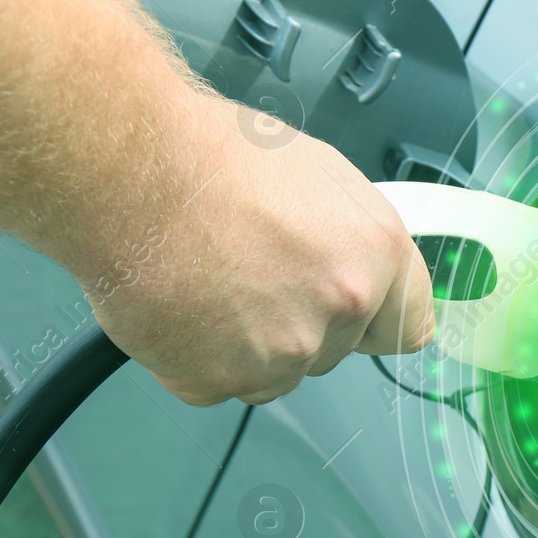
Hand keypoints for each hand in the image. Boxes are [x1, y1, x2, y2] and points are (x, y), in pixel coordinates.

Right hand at [84, 103, 434, 405]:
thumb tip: (354, 260)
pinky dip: (196, 355)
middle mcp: (340, 309)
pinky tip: (182, 304)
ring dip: (248, 343)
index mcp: (376, 254)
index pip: (407, 326)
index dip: (374, 317)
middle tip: (252, 270)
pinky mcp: (218, 380)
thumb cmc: (210, 155)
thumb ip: (351, 237)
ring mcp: (281, 354)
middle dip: (301, 321)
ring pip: (276, 372)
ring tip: (209, 280)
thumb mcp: (317, 173)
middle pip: (335, 348)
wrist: (130, 170)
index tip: (354, 314)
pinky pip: (217, 382)